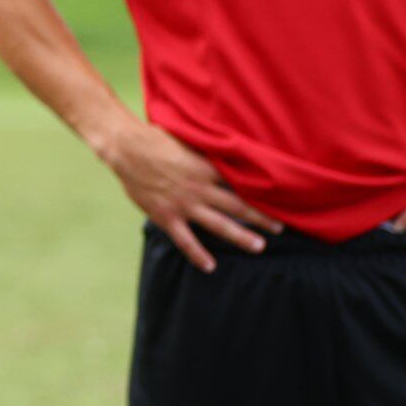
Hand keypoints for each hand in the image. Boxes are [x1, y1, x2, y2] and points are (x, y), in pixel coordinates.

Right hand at [99, 121, 281, 271]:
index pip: (240, 183)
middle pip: (237, 205)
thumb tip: (223, 149)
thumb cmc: (155, 139)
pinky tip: (210, 266)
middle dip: (261, 217)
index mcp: (206, 167)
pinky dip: (198, 254)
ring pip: (219, 225)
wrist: (126, 149)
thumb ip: (205, 150)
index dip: (260, 192)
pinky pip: (186, 240)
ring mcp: (184, 204)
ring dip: (241, 237)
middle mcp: (200, 188)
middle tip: (279, 228)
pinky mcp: (167, 216)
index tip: (278, 200)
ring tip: (259, 246)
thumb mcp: (187, 139)